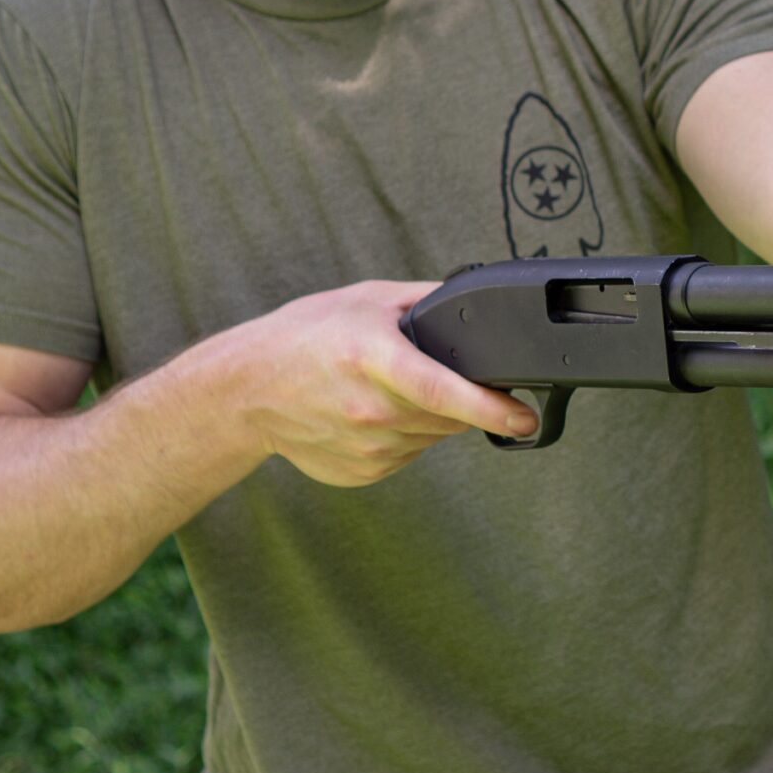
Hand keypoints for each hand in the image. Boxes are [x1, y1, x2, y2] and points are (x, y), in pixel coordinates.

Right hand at [232, 280, 538, 487]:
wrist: (246, 391)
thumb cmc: (305, 336)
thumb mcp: (367, 300)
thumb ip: (428, 301)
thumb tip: (482, 303)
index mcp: (374, 360)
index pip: (443, 391)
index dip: (491, 407)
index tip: (526, 417)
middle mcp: (371, 410)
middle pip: (451, 415)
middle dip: (460, 397)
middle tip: (424, 371)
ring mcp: (366, 447)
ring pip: (434, 436)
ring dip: (431, 416)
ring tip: (387, 389)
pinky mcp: (362, 472)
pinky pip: (410, 454)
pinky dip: (406, 435)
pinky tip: (372, 413)